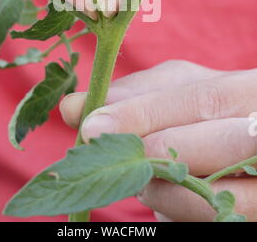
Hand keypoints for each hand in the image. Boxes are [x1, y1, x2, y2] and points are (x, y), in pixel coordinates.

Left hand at [60, 60, 256, 220]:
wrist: (245, 135)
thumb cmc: (206, 106)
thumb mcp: (177, 89)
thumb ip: (132, 94)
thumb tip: (72, 107)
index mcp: (252, 89)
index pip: (202, 100)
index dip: (145, 114)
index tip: (93, 125)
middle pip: (217, 146)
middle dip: (153, 152)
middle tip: (107, 154)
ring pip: (218, 196)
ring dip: (162, 188)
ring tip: (137, 175)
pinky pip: (216, 222)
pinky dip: (177, 211)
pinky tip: (162, 193)